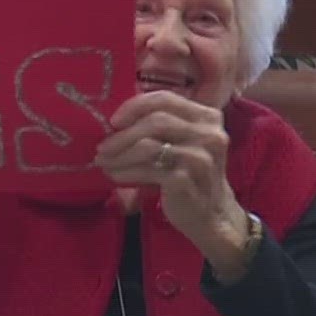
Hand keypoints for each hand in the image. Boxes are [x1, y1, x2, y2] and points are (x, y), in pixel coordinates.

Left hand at [95, 91, 255, 281]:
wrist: (213, 216)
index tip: (114, 121)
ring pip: (148, 145)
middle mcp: (209, 134)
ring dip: (120, 154)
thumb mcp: (184, 144)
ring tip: (104, 162)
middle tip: (102, 147)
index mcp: (208, 117)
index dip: (135, 106)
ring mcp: (199, 157)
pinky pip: (147, 169)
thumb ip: (161, 127)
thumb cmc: (191, 176)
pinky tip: (115, 176)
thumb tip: (116, 121)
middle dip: (122, 134)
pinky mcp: (185, 179)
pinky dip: (126, 171)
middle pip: (155, 121)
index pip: (165, 99)